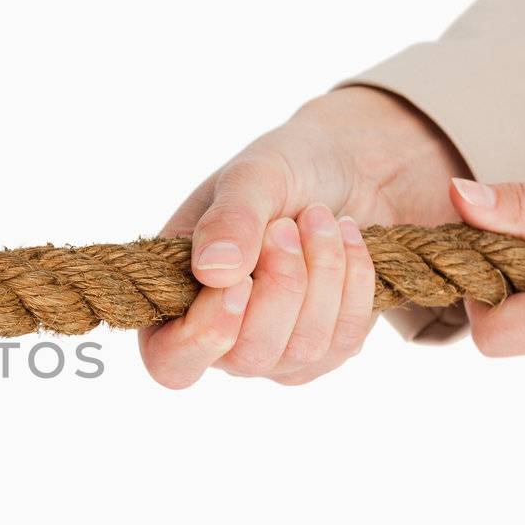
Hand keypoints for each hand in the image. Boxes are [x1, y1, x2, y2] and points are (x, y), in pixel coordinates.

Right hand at [139, 86, 468, 387]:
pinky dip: (353, 281)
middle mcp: (221, 339)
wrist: (351, 165)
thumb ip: (229, 219)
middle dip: (281, 287)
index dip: (203, 337)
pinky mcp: (327, 349)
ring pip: (303, 350)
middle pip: (248, 357)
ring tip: (321, 217)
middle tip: (288, 225)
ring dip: (322, 275)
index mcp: (175, 298)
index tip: (240, 283)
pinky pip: (345, 340)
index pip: (170, 360)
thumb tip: (213, 272)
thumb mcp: (253, 175)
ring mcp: (276, 351)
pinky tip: (348, 237)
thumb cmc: (286, 169)